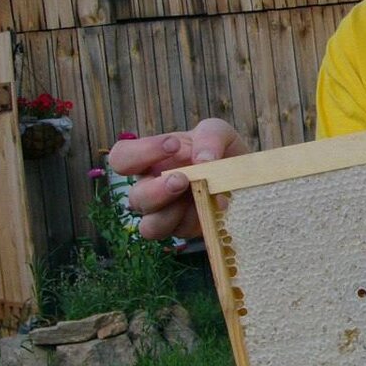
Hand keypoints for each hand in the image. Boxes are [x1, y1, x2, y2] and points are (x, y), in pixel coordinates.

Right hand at [107, 118, 247, 238]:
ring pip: (149, 226)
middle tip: (182, 178)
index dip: (140, 153)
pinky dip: (194, 222)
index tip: (173, 144)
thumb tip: (202, 159)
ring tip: (194, 196)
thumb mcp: (218, 132)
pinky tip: (212, 208)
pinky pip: (178, 233)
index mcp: (149, 161)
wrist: (244, 173)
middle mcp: (150, 188)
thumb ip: (210, 136)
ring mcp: (165, 213)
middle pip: (134, 197)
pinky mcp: (184, 229)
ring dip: (168, 214)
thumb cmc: (219, 150)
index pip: (122, 158)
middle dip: (157, 190)